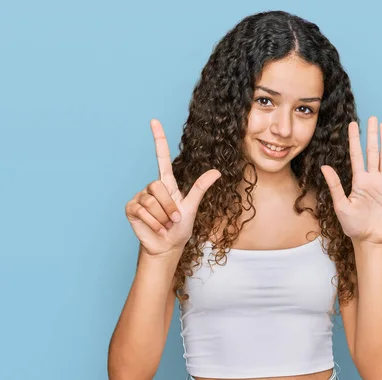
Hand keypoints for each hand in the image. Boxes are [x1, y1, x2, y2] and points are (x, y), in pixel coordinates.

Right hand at [125, 119, 220, 255]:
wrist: (166, 246)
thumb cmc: (180, 228)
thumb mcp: (192, 207)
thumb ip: (201, 188)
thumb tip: (217, 171)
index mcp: (167, 184)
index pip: (162, 156)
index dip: (159, 139)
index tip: (154, 121)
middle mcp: (152, 187)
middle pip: (158, 186)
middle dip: (169, 206)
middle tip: (174, 219)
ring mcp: (140, 197)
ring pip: (151, 201)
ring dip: (162, 217)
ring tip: (165, 224)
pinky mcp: (131, 208)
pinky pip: (142, 211)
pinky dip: (153, 222)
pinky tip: (156, 228)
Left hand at [321, 116, 381, 244]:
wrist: (369, 238)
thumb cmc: (352, 225)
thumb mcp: (340, 205)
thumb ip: (334, 185)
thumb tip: (324, 167)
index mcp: (359, 181)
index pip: (357, 155)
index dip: (355, 139)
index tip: (353, 124)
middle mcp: (372, 179)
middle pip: (373, 152)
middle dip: (372, 135)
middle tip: (373, 117)